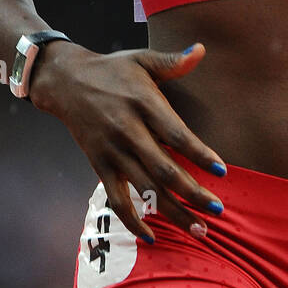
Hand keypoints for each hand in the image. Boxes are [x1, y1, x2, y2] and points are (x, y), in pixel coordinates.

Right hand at [30, 39, 224, 241]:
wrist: (64, 81)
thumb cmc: (112, 70)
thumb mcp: (141, 59)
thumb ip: (173, 61)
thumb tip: (202, 50)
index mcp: (143, 103)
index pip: (176, 134)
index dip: (199, 154)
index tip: (222, 172)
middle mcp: (128, 131)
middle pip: (164, 169)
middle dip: (193, 193)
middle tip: (217, 210)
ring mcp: (112, 152)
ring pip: (145, 190)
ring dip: (172, 212)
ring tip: (198, 230)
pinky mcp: (99, 166)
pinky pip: (116, 200)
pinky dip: (133, 221)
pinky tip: (152, 237)